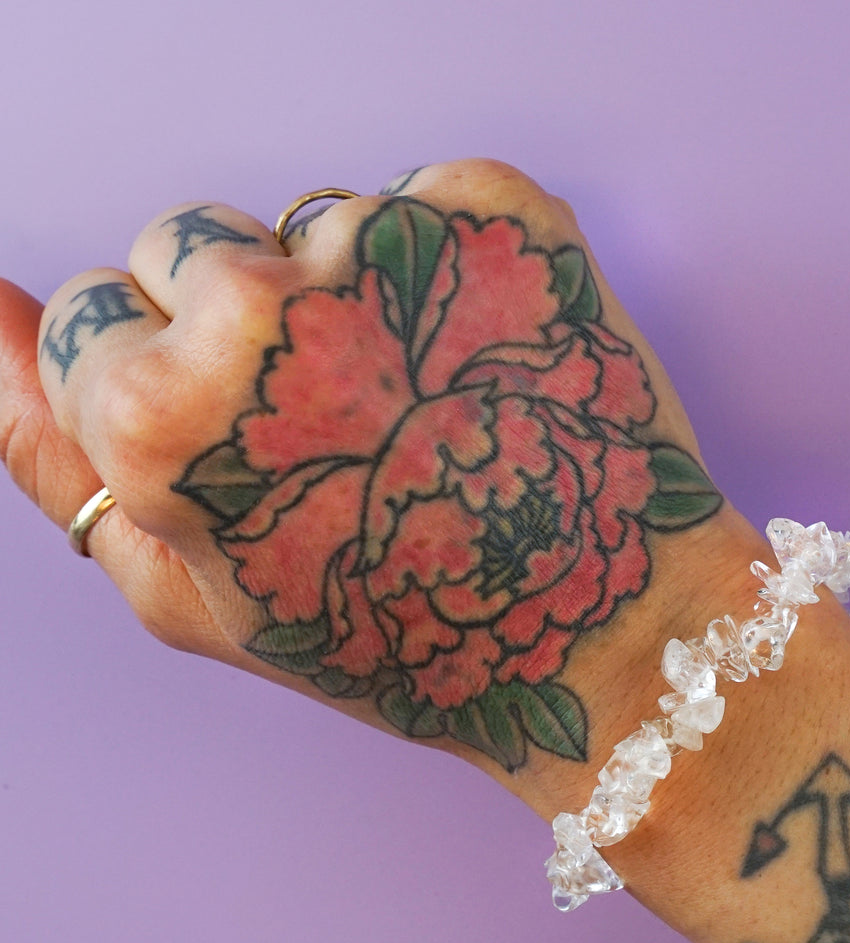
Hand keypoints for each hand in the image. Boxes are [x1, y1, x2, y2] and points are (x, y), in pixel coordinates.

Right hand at [0, 159, 740, 802]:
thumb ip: (57, 455)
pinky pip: (415, 204)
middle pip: (183, 241)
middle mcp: (267, 307)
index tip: (239, 444)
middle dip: (232, 323)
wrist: (598, 626)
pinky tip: (478, 366)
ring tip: (419, 407)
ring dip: (337, 297)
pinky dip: (435, 271)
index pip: (90, 314)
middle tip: (333, 429)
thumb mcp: (191, 592)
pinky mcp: (499, 211)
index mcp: (167, 415)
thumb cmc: (392, 637)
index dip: (158, 384)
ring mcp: (391, 244)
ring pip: (302, 223)